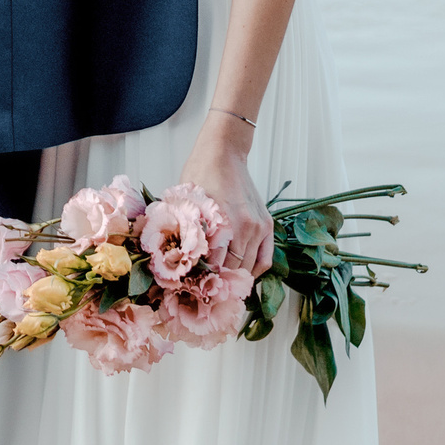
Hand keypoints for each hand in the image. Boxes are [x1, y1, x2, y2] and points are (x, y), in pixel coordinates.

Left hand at [179, 111, 273, 276]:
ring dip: (235, 279)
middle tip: (204, 291)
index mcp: (222, 224)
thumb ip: (186, 232)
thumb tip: (177, 259)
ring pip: (248, 268)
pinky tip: (241, 275)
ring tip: (221, 286)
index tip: (190, 286)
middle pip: (232, 271)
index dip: (200, 279)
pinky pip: (265, 259)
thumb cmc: (200, 175)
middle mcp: (244, 228)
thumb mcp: (185, 204)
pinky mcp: (267, 225)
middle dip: (218, 283)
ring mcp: (258, 227)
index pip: (213, 266)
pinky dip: (254, 271)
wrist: (224, 153)